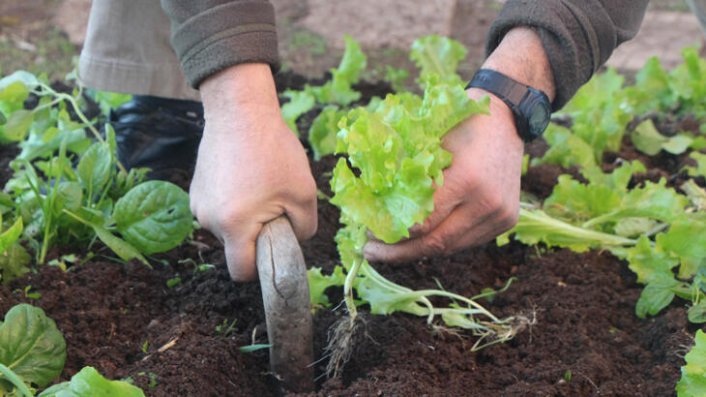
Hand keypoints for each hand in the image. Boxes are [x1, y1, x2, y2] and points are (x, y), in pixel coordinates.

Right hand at [191, 64, 316, 280]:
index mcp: (234, 225)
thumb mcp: (304, 193)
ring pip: (227, 228)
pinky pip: (219, 209)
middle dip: (255, 236)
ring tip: (260, 186)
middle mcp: (208, 220)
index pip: (240, 272)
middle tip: (274, 206)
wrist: (240, 110)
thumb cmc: (274, 151)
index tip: (273, 252)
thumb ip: (304, 228)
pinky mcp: (195, 188)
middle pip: (235, 247)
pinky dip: (233, 202)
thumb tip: (295, 241)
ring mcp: (198, 204)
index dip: (259, 270)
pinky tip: (245, 177)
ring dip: (244, 218)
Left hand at [364, 92, 522, 261]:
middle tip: (372, 252)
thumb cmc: (461, 123)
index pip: (424, 222)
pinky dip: (442, 242)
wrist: (507, 119)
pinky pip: (466, 241)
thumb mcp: (430, 142)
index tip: (369, 232)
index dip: (394, 232)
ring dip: (420, 251)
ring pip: (451, 247)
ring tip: (391, 250)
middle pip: (436, 242)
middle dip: (400, 252)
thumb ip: (409, 175)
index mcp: (467, 179)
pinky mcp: (506, 221)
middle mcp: (486, 202)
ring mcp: (499, 215)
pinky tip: (420, 241)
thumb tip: (376, 205)